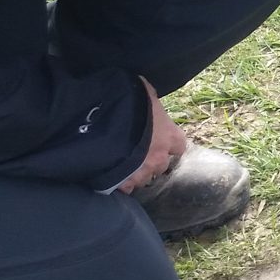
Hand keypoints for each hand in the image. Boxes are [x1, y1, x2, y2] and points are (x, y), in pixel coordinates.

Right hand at [116, 76, 187, 193]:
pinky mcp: (123, 185)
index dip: (169, 142)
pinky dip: (121, 183)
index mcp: (168, 136)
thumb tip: (149, 94)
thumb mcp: (142, 91)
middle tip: (138, 151)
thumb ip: (149, 97)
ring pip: (144, 178)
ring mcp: (141, 174)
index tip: (160, 138)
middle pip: (162, 164)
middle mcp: (159, 158)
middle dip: (152, 159)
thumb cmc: (126, 104)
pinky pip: (125, 187)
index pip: (179, 144)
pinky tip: (112, 175)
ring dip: (137, 172)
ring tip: (123, 163)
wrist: (100, 127)